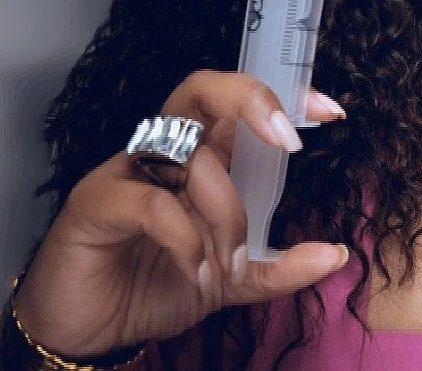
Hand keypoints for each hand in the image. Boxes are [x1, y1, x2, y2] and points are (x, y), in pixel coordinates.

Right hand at [10, 70, 348, 358]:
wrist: (87, 331)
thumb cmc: (153, 287)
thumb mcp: (231, 280)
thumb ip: (280, 266)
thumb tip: (334, 254)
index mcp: (198, 159)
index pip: (236, 103)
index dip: (280, 96)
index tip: (330, 113)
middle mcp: (162, 153)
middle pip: (201, 90)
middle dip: (251, 101)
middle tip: (289, 143)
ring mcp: (125, 173)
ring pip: (189, 158)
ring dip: (226, 213)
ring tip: (230, 266)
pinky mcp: (94, 204)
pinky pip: (150, 203)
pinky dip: (186, 239)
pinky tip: (197, 273)